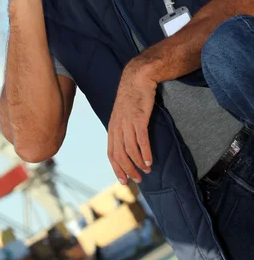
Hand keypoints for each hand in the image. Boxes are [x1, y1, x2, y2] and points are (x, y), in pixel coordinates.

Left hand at [107, 61, 156, 184]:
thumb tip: (128, 144)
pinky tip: (149, 161)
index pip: (111, 152)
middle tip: (138, 179)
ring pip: (130, 149)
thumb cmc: (132, 97)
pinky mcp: (138, 118)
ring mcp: (127, 122)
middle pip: (119, 154)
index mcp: (113, 127)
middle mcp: (117, 126)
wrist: (137, 78)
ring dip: (138, 163)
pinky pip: (141, 139)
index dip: (117, 168)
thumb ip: (123, 128)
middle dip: (128, 169)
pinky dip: (145, 152)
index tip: (124, 180)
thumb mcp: (123, 114)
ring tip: (146, 171)